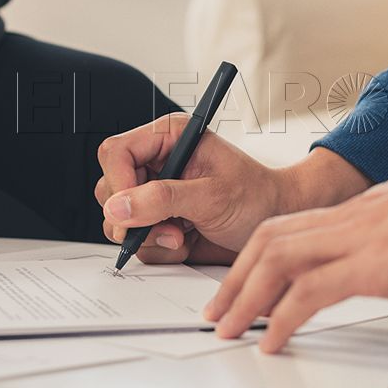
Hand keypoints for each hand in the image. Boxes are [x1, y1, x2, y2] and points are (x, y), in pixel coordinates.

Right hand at [95, 113, 369, 264]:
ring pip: (118, 219)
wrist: (277, 223)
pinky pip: (137, 240)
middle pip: (110, 189)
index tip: (131, 211)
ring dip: (148, 236)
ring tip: (183, 236)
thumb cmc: (257, 197)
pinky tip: (186, 241)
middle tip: (171, 230)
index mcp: (168, 138)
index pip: (116, 153)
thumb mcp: (213, 196)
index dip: (118, 183)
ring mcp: (154, 195)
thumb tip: (118, 207)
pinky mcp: (158, 221)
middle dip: (136, 217)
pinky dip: (159, 249)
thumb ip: (163, 199)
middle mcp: (156, 164)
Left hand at [205, 148, 387, 352]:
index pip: (302, 227)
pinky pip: (309, 292)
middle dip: (238, 275)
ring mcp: (361, 237)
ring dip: (245, 295)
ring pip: (277, 259)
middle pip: (273, 238)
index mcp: (372, 211)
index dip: (267, 254)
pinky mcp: (374, 262)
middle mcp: (356, 218)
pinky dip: (281, 319)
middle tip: (219, 307)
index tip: (250, 282)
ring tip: (227, 327)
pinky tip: (271, 342)